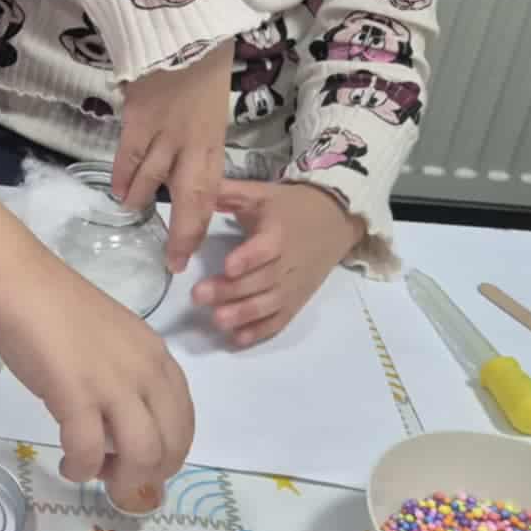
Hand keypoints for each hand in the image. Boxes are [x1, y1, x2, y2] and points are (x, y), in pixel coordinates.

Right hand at [0, 256, 194, 507]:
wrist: (22, 286)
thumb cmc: (59, 309)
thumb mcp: (116, 342)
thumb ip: (128, 378)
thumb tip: (121, 426)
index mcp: (158, 359)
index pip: (184, 423)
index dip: (167, 455)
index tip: (140, 464)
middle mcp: (146, 374)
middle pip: (170, 447)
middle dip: (148, 477)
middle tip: (118, 479)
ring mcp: (113, 385)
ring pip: (142, 457)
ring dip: (123, 481)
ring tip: (96, 476)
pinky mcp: (76, 396)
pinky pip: (89, 452)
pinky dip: (81, 469)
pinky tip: (68, 464)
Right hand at [112, 42, 230, 270]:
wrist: (184, 29)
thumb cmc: (205, 66)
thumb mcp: (214, 112)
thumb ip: (201, 143)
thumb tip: (187, 172)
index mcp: (214, 141)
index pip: (208, 195)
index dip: (198, 228)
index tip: (186, 254)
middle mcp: (192, 144)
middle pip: (187, 198)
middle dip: (179, 233)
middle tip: (170, 258)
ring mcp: (163, 132)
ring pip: (151, 179)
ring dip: (140, 200)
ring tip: (133, 213)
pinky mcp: (137, 118)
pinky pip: (128, 155)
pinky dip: (121, 175)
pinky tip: (117, 189)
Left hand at [197, 179, 364, 345]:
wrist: (335, 220)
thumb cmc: (289, 206)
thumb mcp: (260, 193)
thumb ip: (227, 193)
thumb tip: (195, 191)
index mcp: (279, 233)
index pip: (266, 248)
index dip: (248, 258)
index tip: (227, 266)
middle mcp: (289, 263)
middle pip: (261, 281)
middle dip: (230, 291)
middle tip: (198, 297)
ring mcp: (294, 285)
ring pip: (270, 304)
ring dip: (243, 315)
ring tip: (217, 321)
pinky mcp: (297, 301)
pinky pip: (280, 320)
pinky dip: (261, 331)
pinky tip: (238, 340)